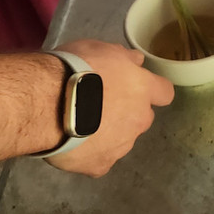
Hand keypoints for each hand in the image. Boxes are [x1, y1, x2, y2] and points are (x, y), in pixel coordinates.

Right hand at [48, 40, 174, 176]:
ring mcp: (122, 145)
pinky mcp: (100, 165)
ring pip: (122, 140)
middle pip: (142, 118)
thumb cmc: (75, 69)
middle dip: (127, 113)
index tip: (136, 88)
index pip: (164, 92)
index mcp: (142, 89)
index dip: (153, 91)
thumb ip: (123, 57)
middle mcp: (139, 119)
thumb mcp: (100, 49)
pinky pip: (100, 160)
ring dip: (109, 133)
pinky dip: (90, 154)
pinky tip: (73, 144)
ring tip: (80, 124)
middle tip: (100, 105)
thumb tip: (137, 61)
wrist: (48, 103)